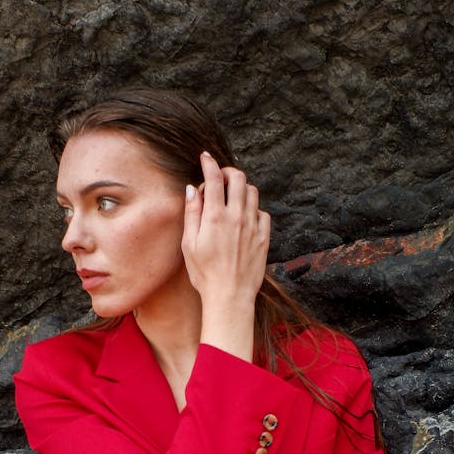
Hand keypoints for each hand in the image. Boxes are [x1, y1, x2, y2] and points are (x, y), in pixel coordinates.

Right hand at [181, 152, 269, 308]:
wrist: (230, 296)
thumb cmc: (205, 274)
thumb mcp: (189, 244)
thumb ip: (192, 213)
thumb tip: (193, 189)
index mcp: (215, 217)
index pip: (214, 178)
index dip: (209, 163)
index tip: (205, 157)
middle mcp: (236, 217)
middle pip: (238, 178)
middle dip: (228, 171)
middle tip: (220, 178)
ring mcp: (253, 226)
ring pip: (252, 192)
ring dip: (241, 189)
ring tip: (231, 198)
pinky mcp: (264, 237)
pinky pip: (262, 212)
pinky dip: (253, 209)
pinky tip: (244, 218)